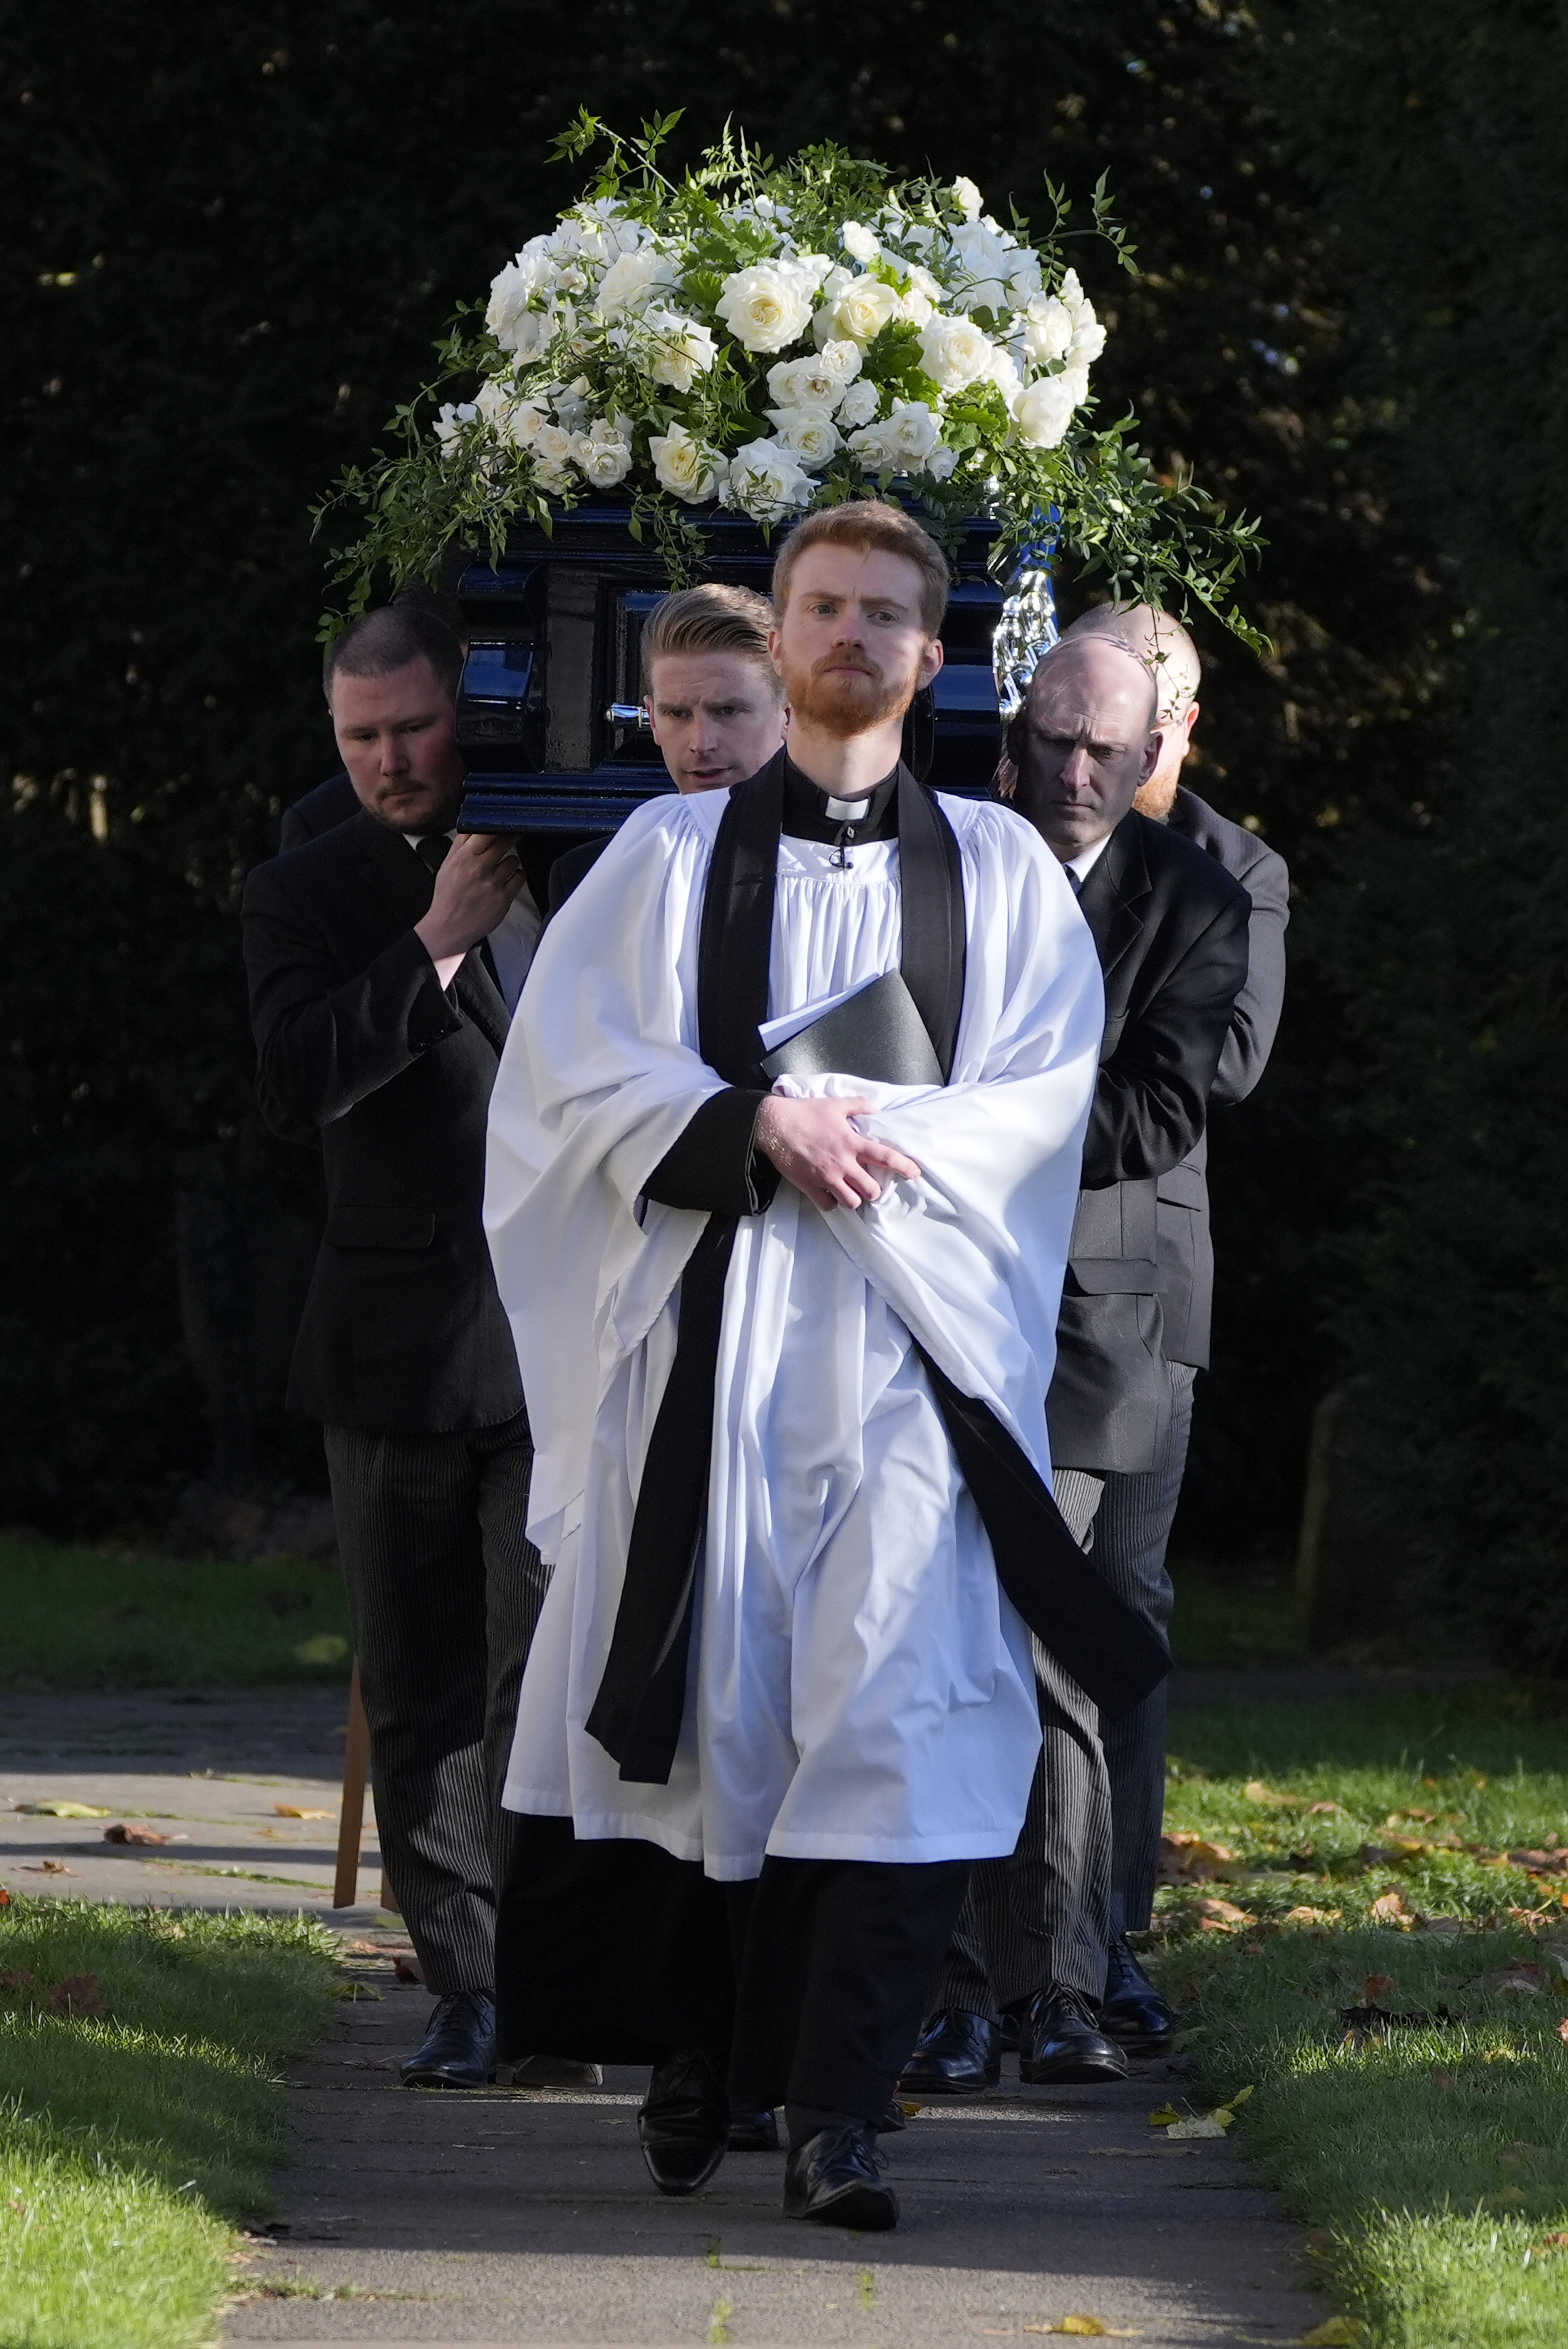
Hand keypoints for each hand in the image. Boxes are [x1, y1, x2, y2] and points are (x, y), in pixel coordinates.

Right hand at [414, 833, 524, 963]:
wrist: (449, 927)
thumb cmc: (447, 897)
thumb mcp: (447, 865)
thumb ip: (460, 844)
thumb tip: (472, 824)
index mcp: (463, 858)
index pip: (486, 831)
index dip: (497, 826)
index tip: (501, 825)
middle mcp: (478, 869)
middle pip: (504, 842)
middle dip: (509, 839)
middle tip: (510, 840)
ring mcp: (493, 884)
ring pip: (514, 860)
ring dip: (510, 862)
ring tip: (501, 869)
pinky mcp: (504, 898)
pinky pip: (520, 877)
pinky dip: (516, 877)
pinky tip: (507, 881)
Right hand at [756, 1094, 920, 1211]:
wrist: (773, 1125)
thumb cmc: (805, 1112)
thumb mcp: (835, 1104)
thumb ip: (859, 1105)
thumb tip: (876, 1110)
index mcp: (851, 1142)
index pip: (885, 1157)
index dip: (904, 1166)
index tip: (915, 1173)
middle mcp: (842, 1163)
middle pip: (871, 1190)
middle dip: (874, 1190)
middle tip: (869, 1184)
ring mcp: (825, 1177)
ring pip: (851, 1202)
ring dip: (854, 1198)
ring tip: (850, 1191)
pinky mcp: (809, 1186)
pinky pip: (828, 1205)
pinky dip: (832, 1202)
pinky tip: (831, 1193)